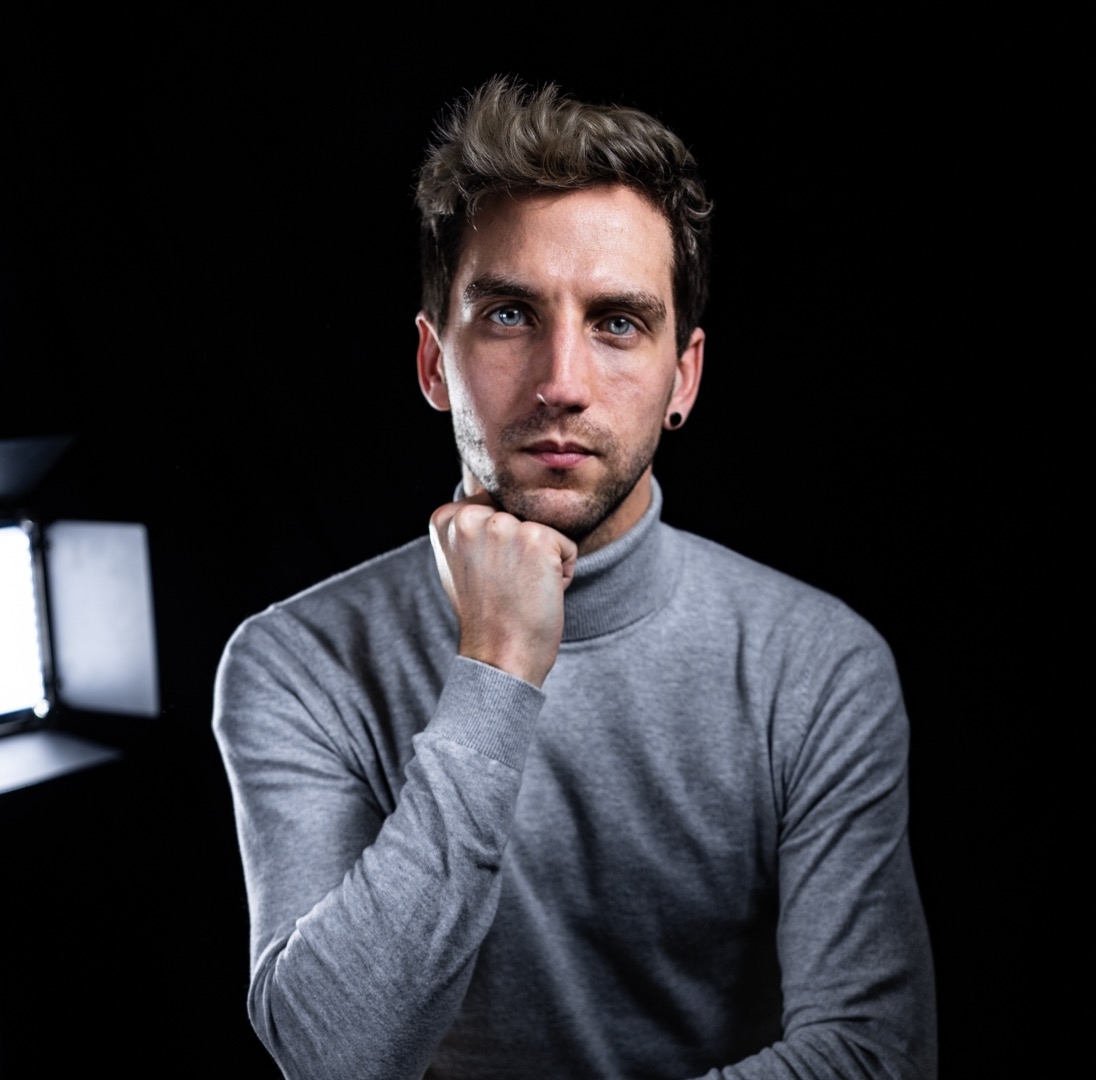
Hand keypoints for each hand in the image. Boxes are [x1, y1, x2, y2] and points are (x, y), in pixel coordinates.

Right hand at [429, 492, 577, 686]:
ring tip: (520, 590)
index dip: (499, 545)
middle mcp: (470, 516)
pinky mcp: (538, 538)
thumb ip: (473, 528)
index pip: (495, 507)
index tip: (485, 577)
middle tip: (504, 586)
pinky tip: (537, 594)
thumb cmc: (486, 615)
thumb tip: (492, 497)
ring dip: (542, 561)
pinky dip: (562, 573)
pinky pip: (567, 547)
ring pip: (544, 530)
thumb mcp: (461, 562)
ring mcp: (504, 526)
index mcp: (447, 518)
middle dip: (521, 549)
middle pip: (520, 515)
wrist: (499, 656)